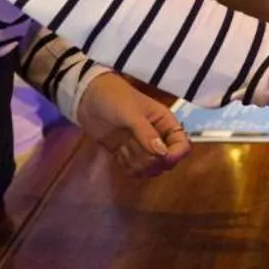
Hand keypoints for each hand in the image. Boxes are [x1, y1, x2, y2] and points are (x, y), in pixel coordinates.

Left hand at [76, 72, 192, 176]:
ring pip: (150, 168)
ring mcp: (141, 146)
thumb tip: (162, 155)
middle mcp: (157, 136)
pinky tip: (118, 155)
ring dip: (137, 164)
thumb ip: (147, 134)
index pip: (182, 145)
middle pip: (166, 161)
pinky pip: (134, 170)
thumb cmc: (114, 98)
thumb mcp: (131, 114)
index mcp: (165, 122)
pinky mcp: (126, 153)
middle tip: (135, 149)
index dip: (175, 154)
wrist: (87, 98)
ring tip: (124, 149)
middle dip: (152, 161)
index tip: (162, 157)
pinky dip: (127, 167)